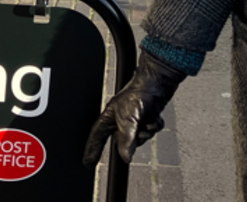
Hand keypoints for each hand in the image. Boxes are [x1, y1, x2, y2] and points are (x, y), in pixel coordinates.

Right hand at [83, 50, 186, 167]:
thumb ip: (126, 139)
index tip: (89, 163)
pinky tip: (154, 117)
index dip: (92, 150)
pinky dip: (154, 126)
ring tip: (147, 121)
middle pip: (123, 142)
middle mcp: (121, 120)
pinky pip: (151, 131)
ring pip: (139, 139)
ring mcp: (135, 120)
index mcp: (109, 117)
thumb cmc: (137, 92)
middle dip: (133, 139)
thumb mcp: (128, 118)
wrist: (157, 82)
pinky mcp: (147, 118)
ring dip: (146, 132)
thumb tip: (126, 157)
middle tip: (138, 131)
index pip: (97, 137)